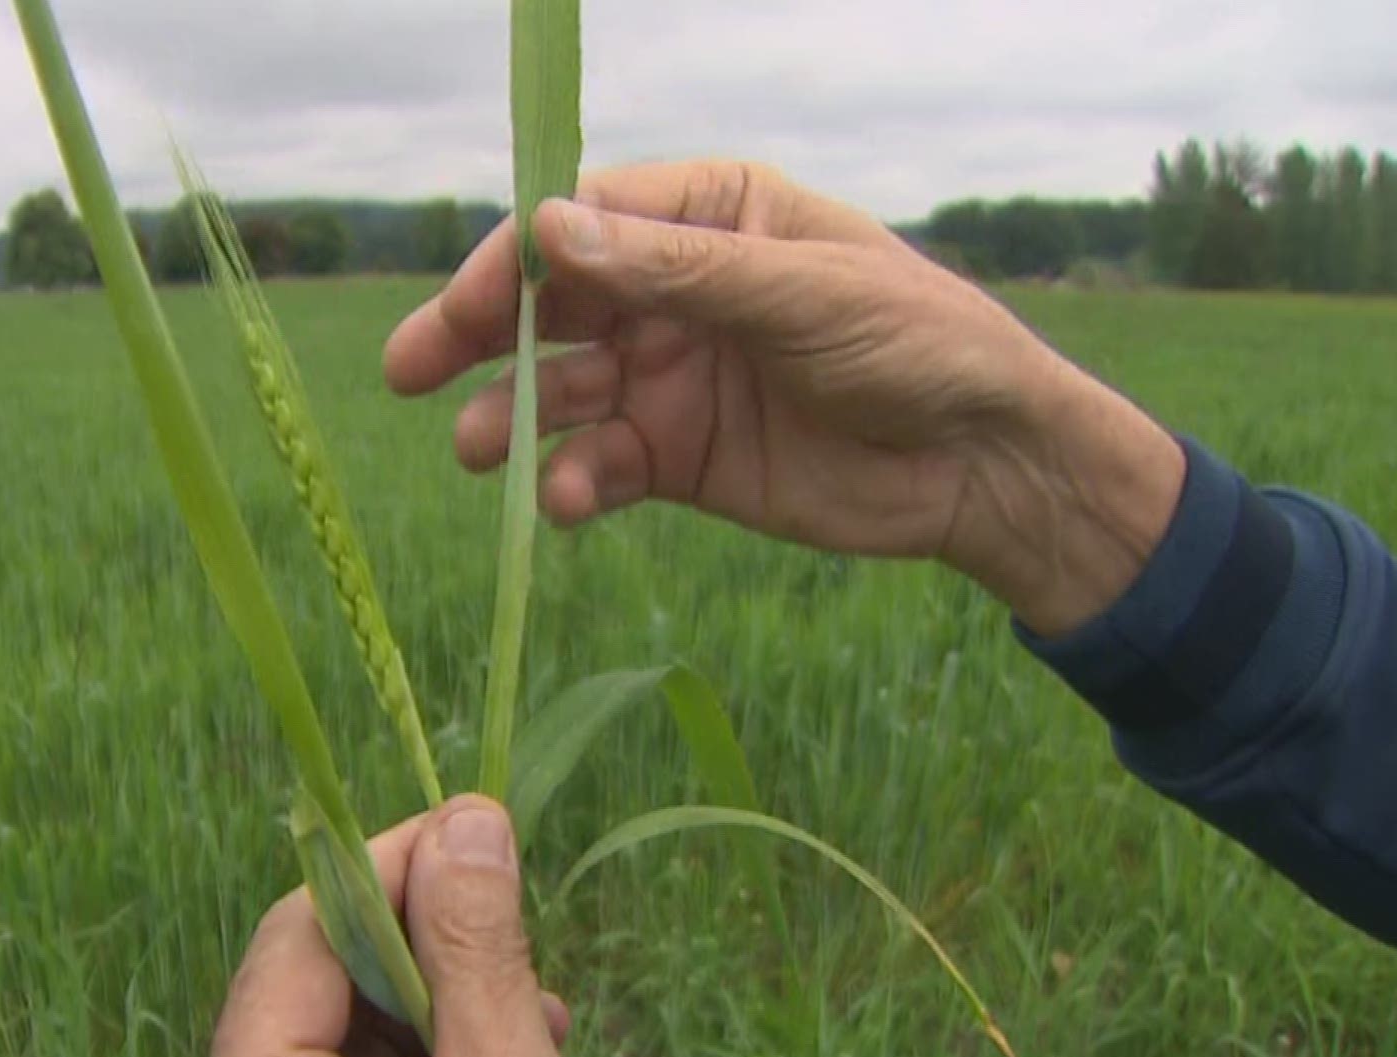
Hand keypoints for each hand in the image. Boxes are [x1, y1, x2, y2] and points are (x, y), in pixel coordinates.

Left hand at [207, 796, 570, 1056]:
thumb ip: (473, 957)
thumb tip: (466, 820)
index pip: (301, 928)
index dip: (392, 868)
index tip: (480, 837)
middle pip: (324, 980)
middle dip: (431, 945)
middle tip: (518, 931)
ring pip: (348, 1032)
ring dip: (444, 1005)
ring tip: (537, 1011)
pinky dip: (433, 1056)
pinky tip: (507, 1054)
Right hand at [383, 161, 1184, 635]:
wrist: (986, 465)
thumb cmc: (916, 344)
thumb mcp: (801, 292)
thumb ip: (676, 270)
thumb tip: (553, 227)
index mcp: (712, 217)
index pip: (587, 222)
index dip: (518, 259)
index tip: (466, 304)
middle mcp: (678, 291)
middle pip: (552, 306)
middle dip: (480, 337)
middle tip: (409, 372)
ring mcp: (674, 376)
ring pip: (562, 390)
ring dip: (514, 417)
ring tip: (480, 451)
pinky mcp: (680, 458)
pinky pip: (601, 463)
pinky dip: (573, 481)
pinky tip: (565, 499)